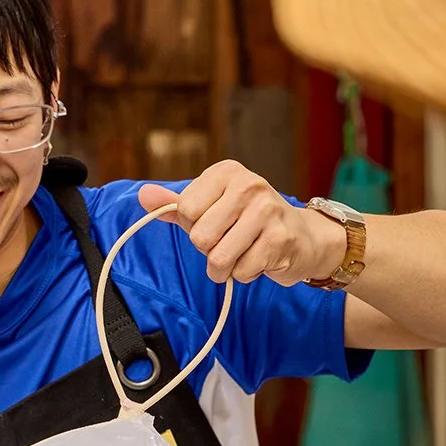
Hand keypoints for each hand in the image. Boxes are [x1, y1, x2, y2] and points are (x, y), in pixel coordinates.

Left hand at [139, 161, 346, 285]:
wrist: (301, 237)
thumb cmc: (246, 222)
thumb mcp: (210, 207)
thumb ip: (175, 205)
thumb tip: (143, 195)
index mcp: (226, 172)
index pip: (185, 210)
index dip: (193, 227)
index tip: (213, 222)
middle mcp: (249, 185)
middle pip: (200, 237)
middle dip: (209, 250)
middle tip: (228, 242)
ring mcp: (267, 210)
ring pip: (219, 258)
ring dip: (224, 268)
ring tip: (240, 254)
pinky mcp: (280, 239)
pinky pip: (241, 272)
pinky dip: (245, 274)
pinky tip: (259, 259)